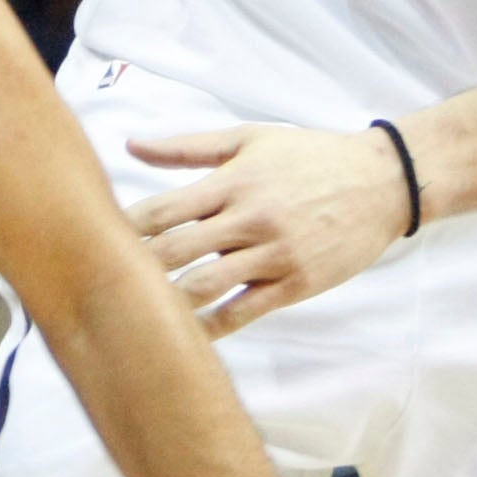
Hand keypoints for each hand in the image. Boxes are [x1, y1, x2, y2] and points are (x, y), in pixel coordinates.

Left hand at [129, 124, 413, 333]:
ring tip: (132, 314)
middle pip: (176, 252)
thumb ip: (187, 147)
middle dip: (136, 269)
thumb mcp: (249, 139)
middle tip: (101, 286)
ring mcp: (273, 255)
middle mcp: (248, 219)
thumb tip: (131, 146)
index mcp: (232, 182)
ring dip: (166, 302)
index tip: (94, 242)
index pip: (164, 210)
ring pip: (206, 287)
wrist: (382, 181)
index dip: (126, 229)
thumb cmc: (310, 156)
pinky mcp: (296, 283)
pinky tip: (184, 336)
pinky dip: (211, 326)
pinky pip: (244, 311)